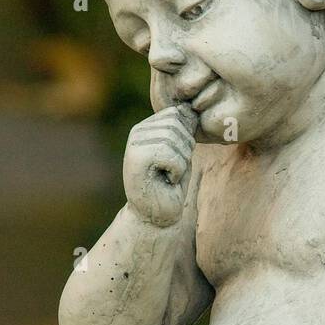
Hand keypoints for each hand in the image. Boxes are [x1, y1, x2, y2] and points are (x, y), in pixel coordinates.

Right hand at [123, 105, 198, 227]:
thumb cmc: (171, 186)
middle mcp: (137, 132)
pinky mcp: (137, 158)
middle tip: (172, 170)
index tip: (175, 159)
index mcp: (146, 127)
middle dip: (184, 150)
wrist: (157, 215)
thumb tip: (189, 109)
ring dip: (180, 162)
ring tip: (167, 176)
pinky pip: (172, 155)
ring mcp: (134, 144)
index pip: (176, 114)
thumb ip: (182, 131)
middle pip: (176, 124)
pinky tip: (165, 182)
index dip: (186, 138)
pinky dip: (176, 172)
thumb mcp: (181, 152)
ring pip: (174, 140)